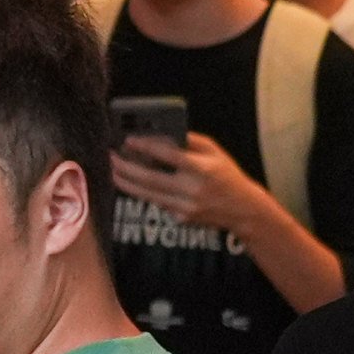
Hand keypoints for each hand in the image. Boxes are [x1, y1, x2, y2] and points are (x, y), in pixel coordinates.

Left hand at [112, 129, 271, 239]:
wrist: (242, 209)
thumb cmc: (227, 175)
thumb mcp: (215, 152)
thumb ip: (189, 142)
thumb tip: (160, 135)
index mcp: (202, 169)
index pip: (169, 156)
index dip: (146, 147)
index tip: (128, 140)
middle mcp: (193, 189)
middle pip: (150, 179)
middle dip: (126, 167)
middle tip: (111, 157)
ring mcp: (186, 207)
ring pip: (148, 195)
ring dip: (127, 182)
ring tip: (113, 171)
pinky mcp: (182, 218)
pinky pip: (158, 203)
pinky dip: (144, 192)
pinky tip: (135, 183)